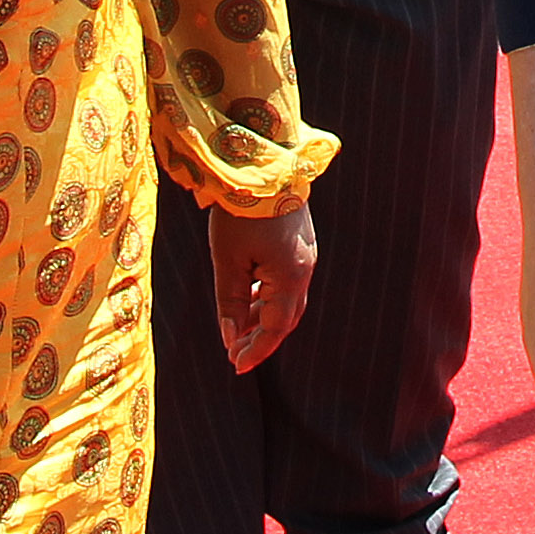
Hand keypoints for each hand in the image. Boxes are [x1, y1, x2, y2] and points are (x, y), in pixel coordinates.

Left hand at [207, 202, 317, 373]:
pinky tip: (249, 296)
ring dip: (264, 317)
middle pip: (287, 317)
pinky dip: (269, 297)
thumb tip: (231, 338)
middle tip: (234, 353)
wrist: (264, 166)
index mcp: (290, 277)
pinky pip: (288, 281)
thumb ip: (230, 303)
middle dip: (261, 338)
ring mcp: (306, 254)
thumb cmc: (241, 214)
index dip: (256, 351)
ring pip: (288, 299)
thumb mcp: (228, 262)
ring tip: (237, 327)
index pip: (276, 328)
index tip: (235, 367)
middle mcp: (305, 269)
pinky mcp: (301, 243)